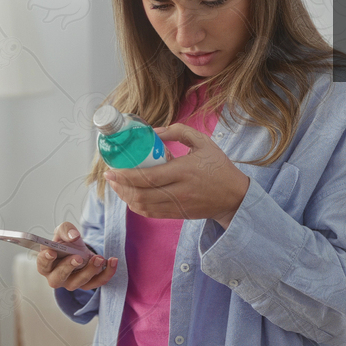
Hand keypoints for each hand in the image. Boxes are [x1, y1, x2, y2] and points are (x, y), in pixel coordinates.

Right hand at [36, 222, 117, 290]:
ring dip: (90, 270)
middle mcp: (56, 277)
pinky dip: (107, 273)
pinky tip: (112, 261)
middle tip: (78, 258)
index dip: (45, 259)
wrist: (78, 249)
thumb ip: (65, 230)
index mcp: (46, 264)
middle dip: (68, 268)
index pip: (42, 264)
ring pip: (79, 282)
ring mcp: (72, 282)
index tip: (51, 251)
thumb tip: (73, 236)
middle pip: (58, 278)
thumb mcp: (64, 231)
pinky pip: (97, 282)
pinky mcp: (88, 284)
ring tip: (99, 258)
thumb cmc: (66, 241)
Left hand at [104, 123, 250, 228]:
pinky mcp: (178, 214)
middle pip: (141, 194)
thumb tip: (153, 132)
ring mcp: (178, 205)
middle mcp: (179, 191)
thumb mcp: (203, 142)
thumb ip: (179, 131)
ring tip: (117, 185)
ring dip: (126, 197)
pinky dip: (137, 206)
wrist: (235, 196)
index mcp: (184, 171)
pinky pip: (151, 213)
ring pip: (144, 206)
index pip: (148, 177)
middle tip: (110, 176)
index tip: (112, 169)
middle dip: (120, 186)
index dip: (126, 175)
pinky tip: (130, 196)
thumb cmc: (219, 167)